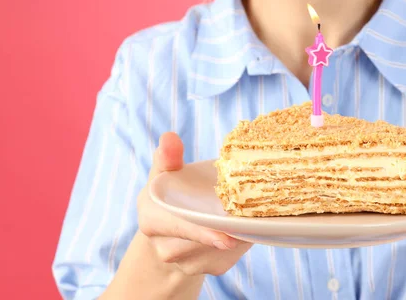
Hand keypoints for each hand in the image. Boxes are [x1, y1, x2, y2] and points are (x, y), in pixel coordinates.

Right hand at [137, 132, 251, 275]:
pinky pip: (231, 257)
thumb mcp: (165, 174)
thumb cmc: (171, 193)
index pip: (175, 226)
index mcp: (152, 221)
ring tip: (254, 215)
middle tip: (251, 223)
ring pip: (220, 251)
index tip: (224, 237)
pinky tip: (248, 227)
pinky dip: (244, 242)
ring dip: (239, 236)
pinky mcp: (210, 268)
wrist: (174, 229)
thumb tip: (169, 137)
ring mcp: (188, 263)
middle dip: (226, 232)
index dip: (199, 231)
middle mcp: (166, 248)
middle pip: (201, 242)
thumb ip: (168, 157)